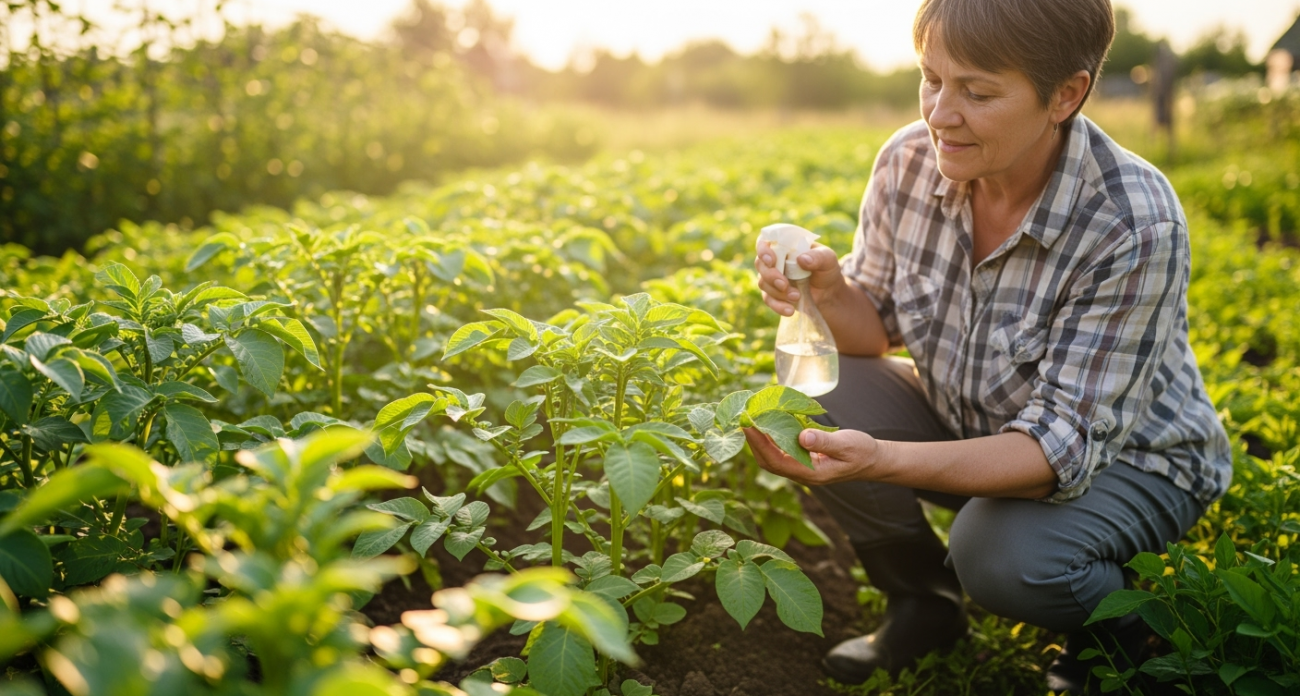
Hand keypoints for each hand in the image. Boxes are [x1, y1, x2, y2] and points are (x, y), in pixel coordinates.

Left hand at [743, 427, 881, 485]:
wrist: (872, 461)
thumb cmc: (861, 452)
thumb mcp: (847, 445)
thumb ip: (825, 442)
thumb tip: (802, 436)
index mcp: (811, 473)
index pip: (776, 461)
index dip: (759, 444)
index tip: (747, 425)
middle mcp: (802, 473)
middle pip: (768, 461)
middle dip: (753, 442)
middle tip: (743, 418)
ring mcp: (801, 468)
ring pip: (772, 457)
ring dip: (759, 439)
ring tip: (750, 418)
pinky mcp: (803, 460)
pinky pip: (780, 451)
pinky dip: (770, 438)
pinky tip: (766, 423)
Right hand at [754, 243, 843, 316]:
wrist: (829, 294)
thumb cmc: (827, 270)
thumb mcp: (828, 259)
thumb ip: (817, 257)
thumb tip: (801, 259)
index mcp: (785, 246)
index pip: (765, 241)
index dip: (763, 250)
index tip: (771, 260)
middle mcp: (775, 260)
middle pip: (760, 264)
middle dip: (771, 276)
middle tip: (784, 285)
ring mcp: (772, 277)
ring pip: (763, 283)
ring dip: (777, 292)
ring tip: (796, 297)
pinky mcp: (774, 294)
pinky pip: (768, 299)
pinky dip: (778, 305)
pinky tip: (790, 310)